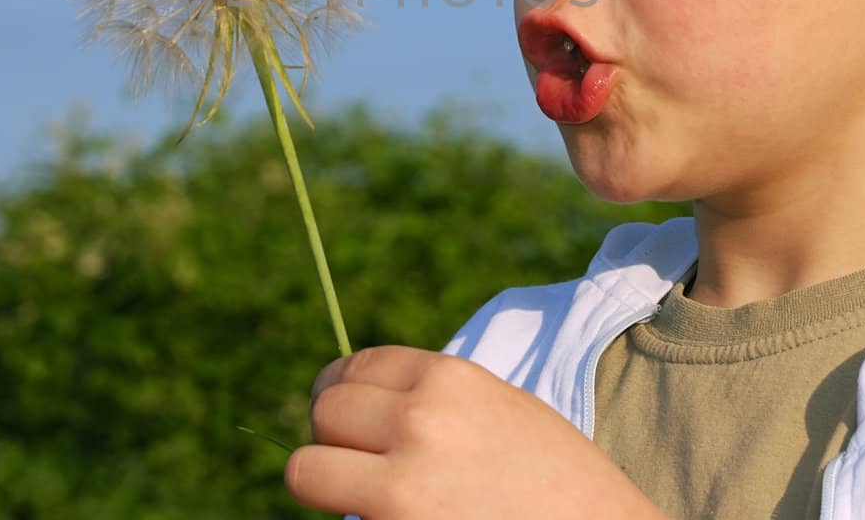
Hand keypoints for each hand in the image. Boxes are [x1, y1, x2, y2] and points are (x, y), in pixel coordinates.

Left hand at [284, 345, 668, 518]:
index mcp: (449, 379)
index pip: (354, 368)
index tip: (343, 418)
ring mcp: (401, 487)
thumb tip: (361, 409)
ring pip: (305, 471)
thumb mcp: (502, 410)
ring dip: (326, 484)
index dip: (342, 394)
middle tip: (354, 461)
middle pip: (324, 412)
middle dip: (332, 438)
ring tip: (359, 496)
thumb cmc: (560, 483)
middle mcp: (419, 422)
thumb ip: (434, 400)